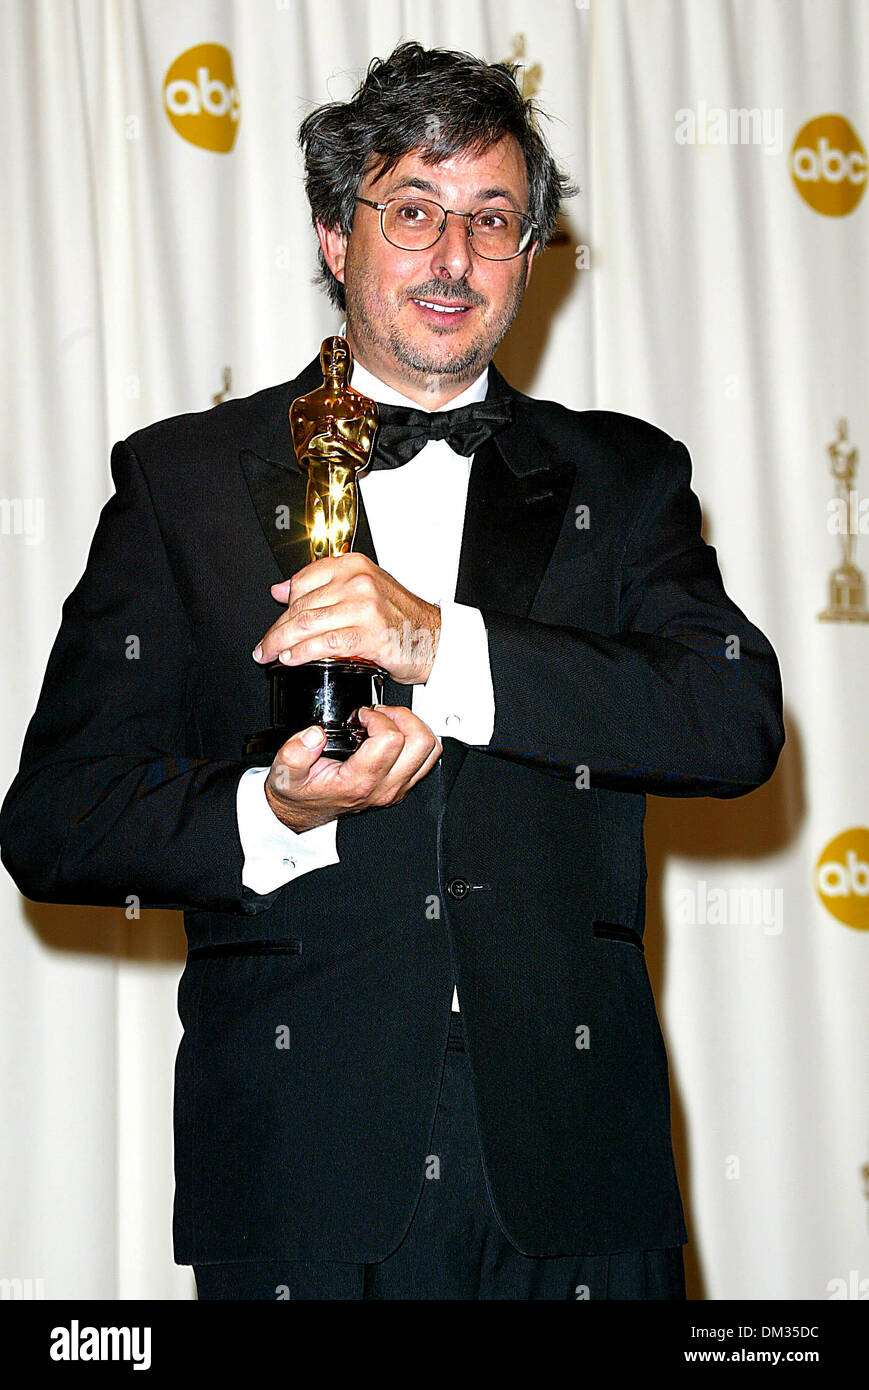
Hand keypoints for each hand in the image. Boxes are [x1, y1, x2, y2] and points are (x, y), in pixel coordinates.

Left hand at [252, 554, 441, 684]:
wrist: (435, 639)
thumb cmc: (401, 618)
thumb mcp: (362, 590)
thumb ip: (323, 587)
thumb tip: (281, 589)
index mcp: (353, 565)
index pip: (303, 580)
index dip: (282, 606)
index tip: (273, 623)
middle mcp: (358, 581)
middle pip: (301, 605)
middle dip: (277, 630)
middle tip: (264, 647)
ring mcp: (365, 606)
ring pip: (308, 624)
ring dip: (282, 643)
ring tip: (271, 655)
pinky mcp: (369, 633)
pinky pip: (326, 643)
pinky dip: (303, 653)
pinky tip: (292, 659)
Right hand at [264, 705, 442, 832]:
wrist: (302, 812)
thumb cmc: (299, 791)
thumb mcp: (284, 772)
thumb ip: (294, 754)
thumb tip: (313, 734)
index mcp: (359, 782)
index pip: (391, 740)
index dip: (378, 717)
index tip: (362, 714)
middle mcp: (385, 787)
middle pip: (421, 743)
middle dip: (403, 717)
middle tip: (381, 713)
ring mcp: (397, 788)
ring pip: (431, 751)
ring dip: (414, 727)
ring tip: (389, 721)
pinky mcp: (402, 786)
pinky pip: (426, 759)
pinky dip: (416, 739)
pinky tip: (395, 733)